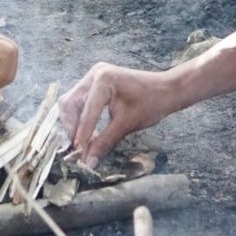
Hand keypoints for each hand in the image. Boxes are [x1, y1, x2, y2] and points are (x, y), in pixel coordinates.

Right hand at [59, 63, 173, 167]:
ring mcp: (94, 75)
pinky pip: (79, 100)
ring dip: (74, 123)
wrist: (166, 90)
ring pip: (71, 102)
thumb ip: (104, 142)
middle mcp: (95, 74)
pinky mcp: (95, 81)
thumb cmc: (151, 104)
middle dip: (71, 128)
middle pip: (70, 103)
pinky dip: (80, 117)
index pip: (86, 113)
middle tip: (77, 149)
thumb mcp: (126, 125)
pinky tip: (87, 132)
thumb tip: (89, 162)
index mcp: (103, 80)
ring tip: (82, 142)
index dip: (82, 137)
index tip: (80, 156)